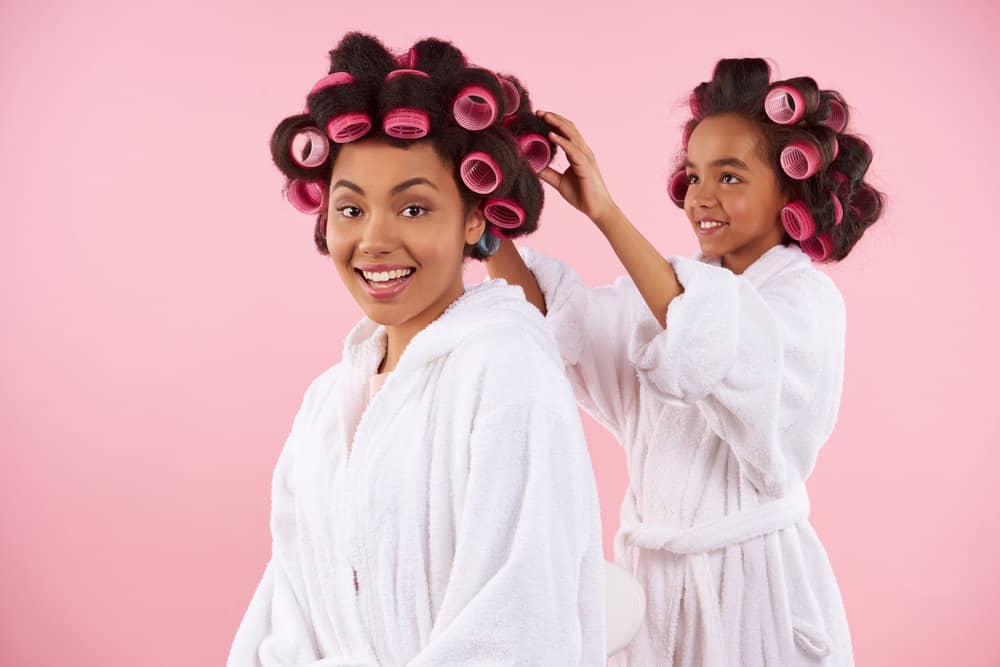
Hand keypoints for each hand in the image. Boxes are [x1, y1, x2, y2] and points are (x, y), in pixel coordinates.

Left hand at [536, 110, 619, 227]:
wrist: (597, 209)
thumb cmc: (582, 196)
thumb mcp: (559, 182)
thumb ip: (548, 173)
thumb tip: (532, 166)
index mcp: (578, 153)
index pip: (566, 132)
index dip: (554, 123)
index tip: (539, 117)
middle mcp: (583, 152)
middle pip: (569, 128)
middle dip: (554, 118)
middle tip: (538, 112)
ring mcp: (586, 157)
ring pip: (571, 134)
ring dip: (557, 124)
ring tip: (544, 117)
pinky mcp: (585, 166)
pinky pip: (573, 150)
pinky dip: (562, 141)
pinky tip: (551, 135)